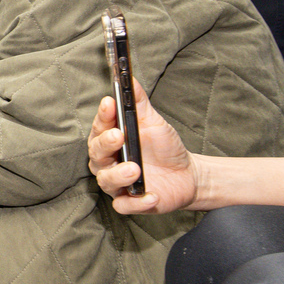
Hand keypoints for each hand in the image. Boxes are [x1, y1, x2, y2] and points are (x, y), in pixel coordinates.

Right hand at [87, 78, 200, 214]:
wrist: (187, 175)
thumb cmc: (164, 147)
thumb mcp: (153, 122)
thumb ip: (138, 102)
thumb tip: (130, 78)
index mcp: (110, 140)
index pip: (100, 127)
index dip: (103, 116)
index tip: (109, 103)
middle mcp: (108, 162)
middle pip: (96, 154)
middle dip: (106, 144)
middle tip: (119, 136)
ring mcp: (117, 183)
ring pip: (106, 180)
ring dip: (119, 174)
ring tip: (135, 168)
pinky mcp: (129, 202)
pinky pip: (124, 205)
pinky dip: (136, 202)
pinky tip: (149, 194)